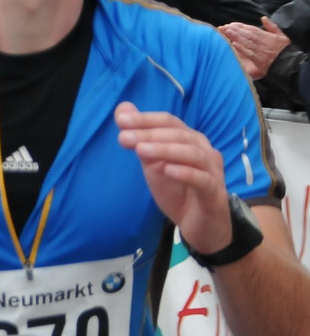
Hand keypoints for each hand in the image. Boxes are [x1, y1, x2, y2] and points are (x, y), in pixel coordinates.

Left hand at [114, 102, 231, 253]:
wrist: (199, 224)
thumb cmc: (178, 190)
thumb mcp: (153, 165)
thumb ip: (141, 141)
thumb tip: (122, 112)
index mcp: (190, 140)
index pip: (169, 122)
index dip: (146, 119)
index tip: (121, 120)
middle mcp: (204, 151)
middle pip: (179, 135)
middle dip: (150, 134)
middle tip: (124, 137)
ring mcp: (212, 171)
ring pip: (193, 154)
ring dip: (165, 150)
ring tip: (140, 151)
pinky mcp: (215, 192)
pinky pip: (202, 179)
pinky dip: (185, 173)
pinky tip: (166, 170)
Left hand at [219, 17, 287, 79]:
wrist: (288, 63)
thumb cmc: (283, 50)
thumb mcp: (280, 36)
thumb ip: (272, 26)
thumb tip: (263, 18)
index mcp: (268, 36)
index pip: (253, 29)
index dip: (242, 26)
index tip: (232, 24)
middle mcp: (263, 43)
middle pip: (248, 34)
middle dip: (236, 30)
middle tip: (225, 27)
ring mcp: (261, 51)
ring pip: (247, 42)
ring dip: (236, 37)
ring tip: (227, 32)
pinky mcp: (259, 60)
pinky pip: (249, 53)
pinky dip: (241, 49)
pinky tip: (233, 44)